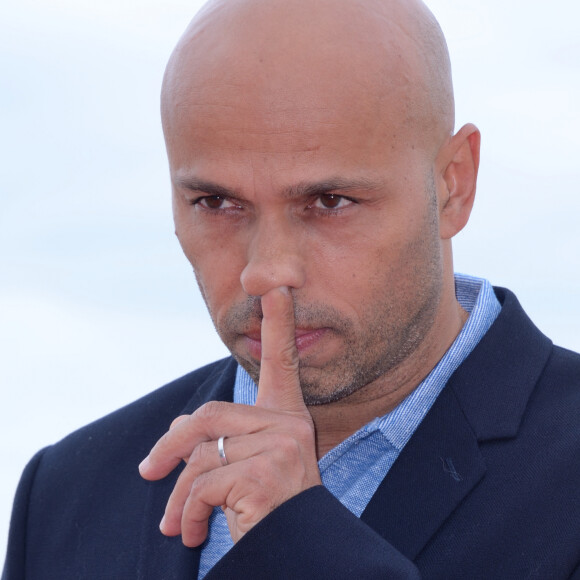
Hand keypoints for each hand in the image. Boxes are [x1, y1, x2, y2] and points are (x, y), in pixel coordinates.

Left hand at [139, 286, 320, 546]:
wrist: (293, 553)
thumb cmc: (266, 509)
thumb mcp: (241, 467)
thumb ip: (214, 440)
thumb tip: (176, 427)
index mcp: (287, 416)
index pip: (282, 361)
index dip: (278, 323)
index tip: (277, 284)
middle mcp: (290, 424)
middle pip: (207, 417)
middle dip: (170, 447)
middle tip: (147, 472)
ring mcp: (282, 447)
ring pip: (200, 455)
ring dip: (178, 495)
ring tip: (175, 525)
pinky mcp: (266, 474)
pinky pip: (202, 483)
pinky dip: (187, 513)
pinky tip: (194, 533)